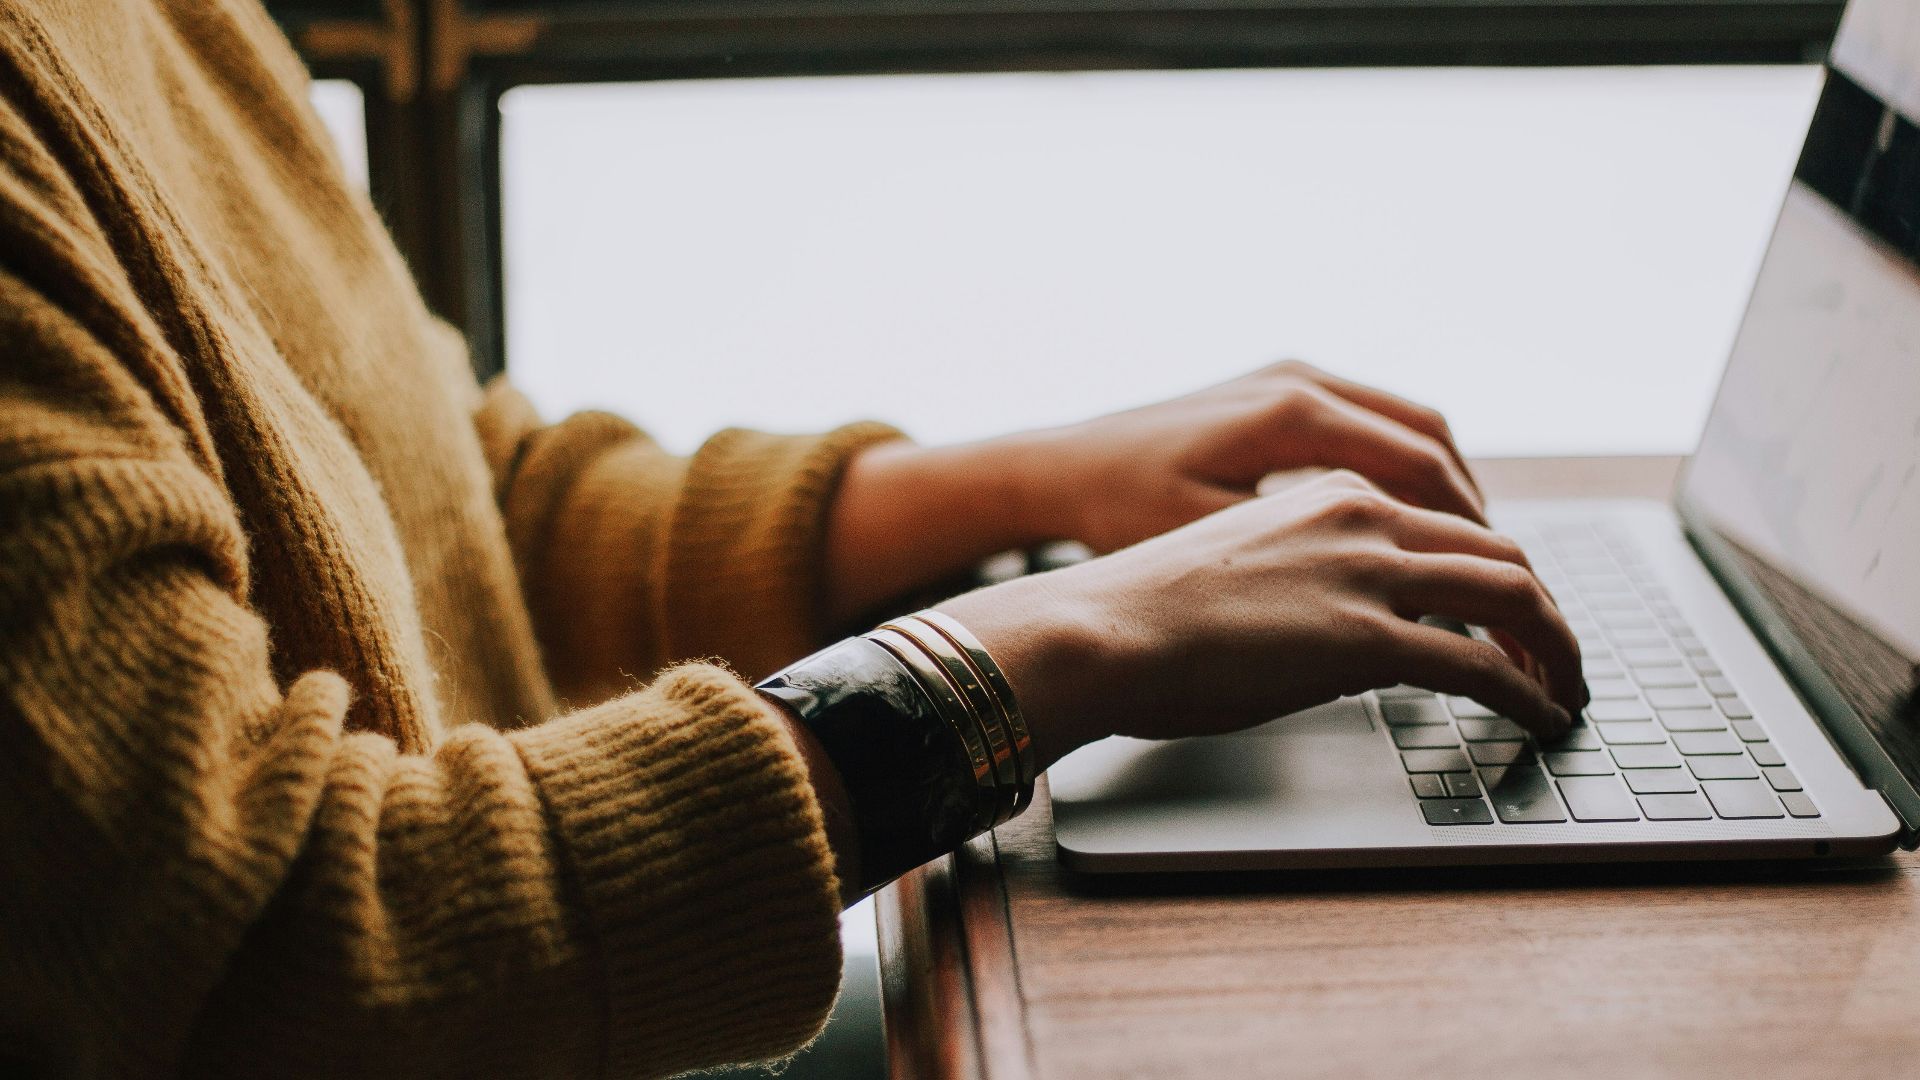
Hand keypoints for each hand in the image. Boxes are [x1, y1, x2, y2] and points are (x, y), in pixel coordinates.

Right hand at [940, 470, 1584, 766]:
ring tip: (1566, 689)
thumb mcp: (1237, 566)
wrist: (1097, 629)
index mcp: (1328, 492)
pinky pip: (1483, 664)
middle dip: (1545, 609)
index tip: (1511, 613)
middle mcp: (1361, 516)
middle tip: (1559, 655)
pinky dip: (1529, 692)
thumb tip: (1329, 629)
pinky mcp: (1366, 637)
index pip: (1448, 522)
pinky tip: (1541, 717)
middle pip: (1499, 551)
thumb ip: (1301, 575)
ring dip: (1556, 648)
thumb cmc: (1141, 611)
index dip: (1496, 570)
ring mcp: (1367, 573)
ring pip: (1513, 595)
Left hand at [1021, 360, 1485, 553]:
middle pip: (1428, 438)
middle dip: (1471, 508)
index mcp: (1291, 413)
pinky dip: (1404, 467)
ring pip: (1407, 423)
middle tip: (1500, 572)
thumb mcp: (1213, 544)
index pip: (1419, 467)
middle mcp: (1300, 380)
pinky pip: (1370, 420)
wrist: (1061, 467)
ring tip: (1468, 551)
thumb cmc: (1120, 512)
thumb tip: (1398, 595)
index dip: (1469, 530)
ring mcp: (1290, 376)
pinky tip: (1409, 520)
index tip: (1495, 582)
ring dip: (1444, 484)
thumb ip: (1306, 560)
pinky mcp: (1277, 387)